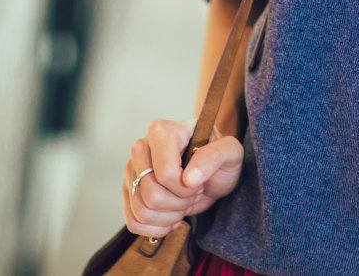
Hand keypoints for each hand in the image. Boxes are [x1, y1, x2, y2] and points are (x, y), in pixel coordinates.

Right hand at [124, 117, 243, 237]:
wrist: (213, 173)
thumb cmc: (220, 158)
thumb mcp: (230, 152)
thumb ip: (213, 157)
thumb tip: (189, 178)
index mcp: (162, 132)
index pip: (164, 173)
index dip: (185, 188)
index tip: (198, 183)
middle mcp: (141, 148)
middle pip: (150, 194)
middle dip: (178, 203)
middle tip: (192, 193)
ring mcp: (132, 170)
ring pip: (141, 211)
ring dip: (169, 216)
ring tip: (182, 203)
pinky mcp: (129, 190)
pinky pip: (133, 221)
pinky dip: (155, 227)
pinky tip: (170, 217)